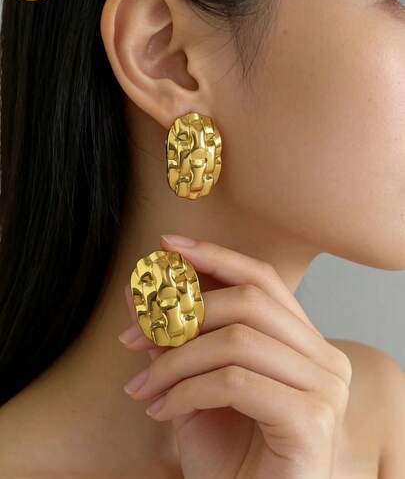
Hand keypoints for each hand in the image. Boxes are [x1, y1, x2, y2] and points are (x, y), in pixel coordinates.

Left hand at [119, 236, 351, 478]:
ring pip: (237, 340)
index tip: (167, 246)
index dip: (215, 256)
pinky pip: (235, 381)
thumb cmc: (229, 457)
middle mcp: (324, 357)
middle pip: (248, 302)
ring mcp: (325, 387)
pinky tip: (161, 411)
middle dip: (182, 311)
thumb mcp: (192, 386)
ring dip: (175, 359)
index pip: (262, 279)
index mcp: (304, 342)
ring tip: (142, 386)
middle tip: (133, 335)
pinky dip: (187, 390)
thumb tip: (136, 291)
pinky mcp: (313, 420)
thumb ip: (173, 339)